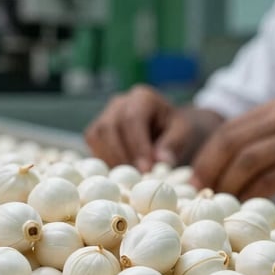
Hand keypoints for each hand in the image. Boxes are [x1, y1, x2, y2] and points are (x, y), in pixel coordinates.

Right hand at [84, 85, 222, 171]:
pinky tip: (119, 172)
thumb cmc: (174, 130)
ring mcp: (105, 114)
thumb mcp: (182, 133)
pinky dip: (103, 159)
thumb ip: (172, 144)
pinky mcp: (97, 129)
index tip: (147, 169)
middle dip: (122, 154)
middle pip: (110, 126)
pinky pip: (92, 143)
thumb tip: (161, 160)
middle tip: (135, 177)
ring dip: (111, 159)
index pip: (133, 118)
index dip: (137, 145)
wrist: (165, 127)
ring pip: (97, 135)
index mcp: (143, 97)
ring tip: (128, 177)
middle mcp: (120, 102)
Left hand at [190, 99, 274, 199]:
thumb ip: (260, 143)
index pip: (228, 130)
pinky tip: (247, 205)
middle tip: (201, 193)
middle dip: (210, 170)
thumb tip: (215, 170)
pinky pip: (272, 179)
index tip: (194, 180)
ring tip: (222, 202)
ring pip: (248, 161)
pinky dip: (253, 194)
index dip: (206, 156)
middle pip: (232, 143)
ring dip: (229, 185)